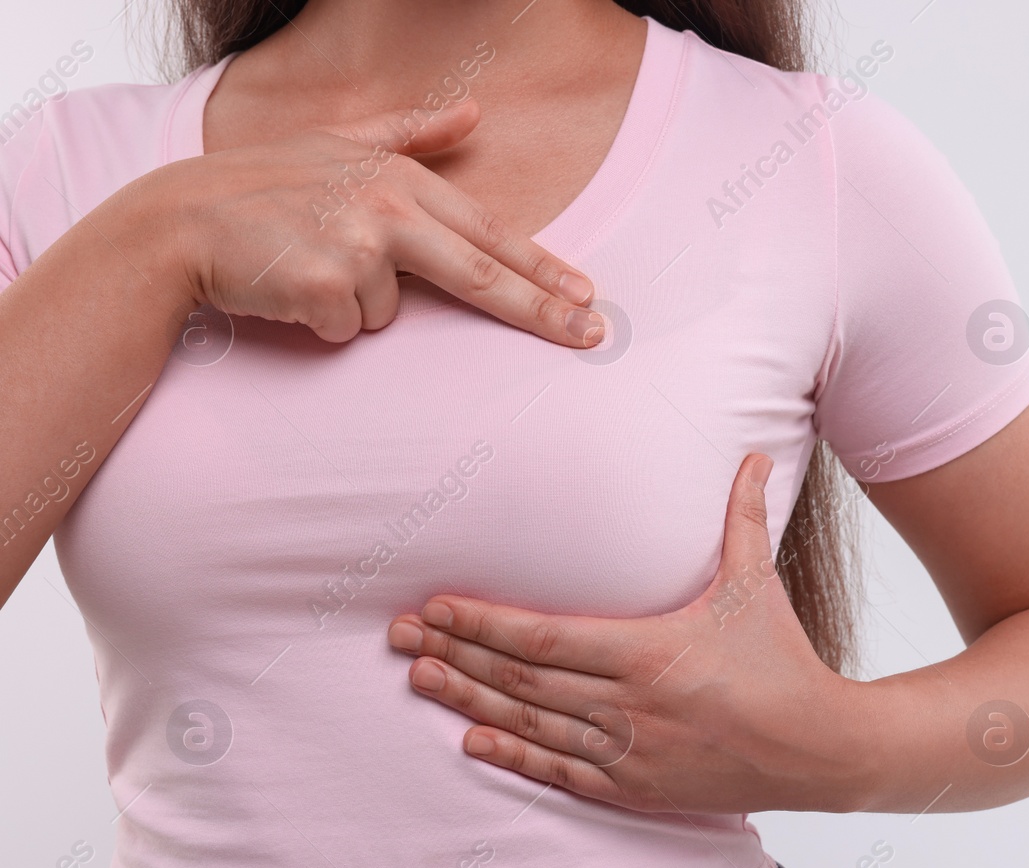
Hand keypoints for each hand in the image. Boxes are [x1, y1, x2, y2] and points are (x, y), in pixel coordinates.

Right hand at [146, 98, 603, 344]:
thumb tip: (474, 113)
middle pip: (483, 275)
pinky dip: (321, 321)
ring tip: (306, 268)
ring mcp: (358, 245)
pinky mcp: (326, 285)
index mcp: (399, 179)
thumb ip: (410, 133)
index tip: (588, 293)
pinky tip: (288, 289)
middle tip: (592, 335)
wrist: (177, 221)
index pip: (489, 232)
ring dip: (353, 305)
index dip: (543, 267)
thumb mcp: (337, 142)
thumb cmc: (260, 186)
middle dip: (544, 311)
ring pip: (390, 313)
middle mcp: (388, 208)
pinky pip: (348, 329)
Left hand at [385, 454, 871, 814]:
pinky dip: (512, 756)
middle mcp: (629, 706)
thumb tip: (752, 453)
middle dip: (456, 654)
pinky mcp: (636, 788)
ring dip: (468, 701)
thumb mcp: (759, 585)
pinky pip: (559, 774)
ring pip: (530, 726)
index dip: (483, 622)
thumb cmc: (784, 660)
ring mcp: (630, 753)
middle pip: (521, 679)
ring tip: (418, 677)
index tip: (436, 606)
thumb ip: (743, 518)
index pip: (544, 637)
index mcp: (650, 651)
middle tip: (400, 637)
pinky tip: (472, 741)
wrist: (819, 748)